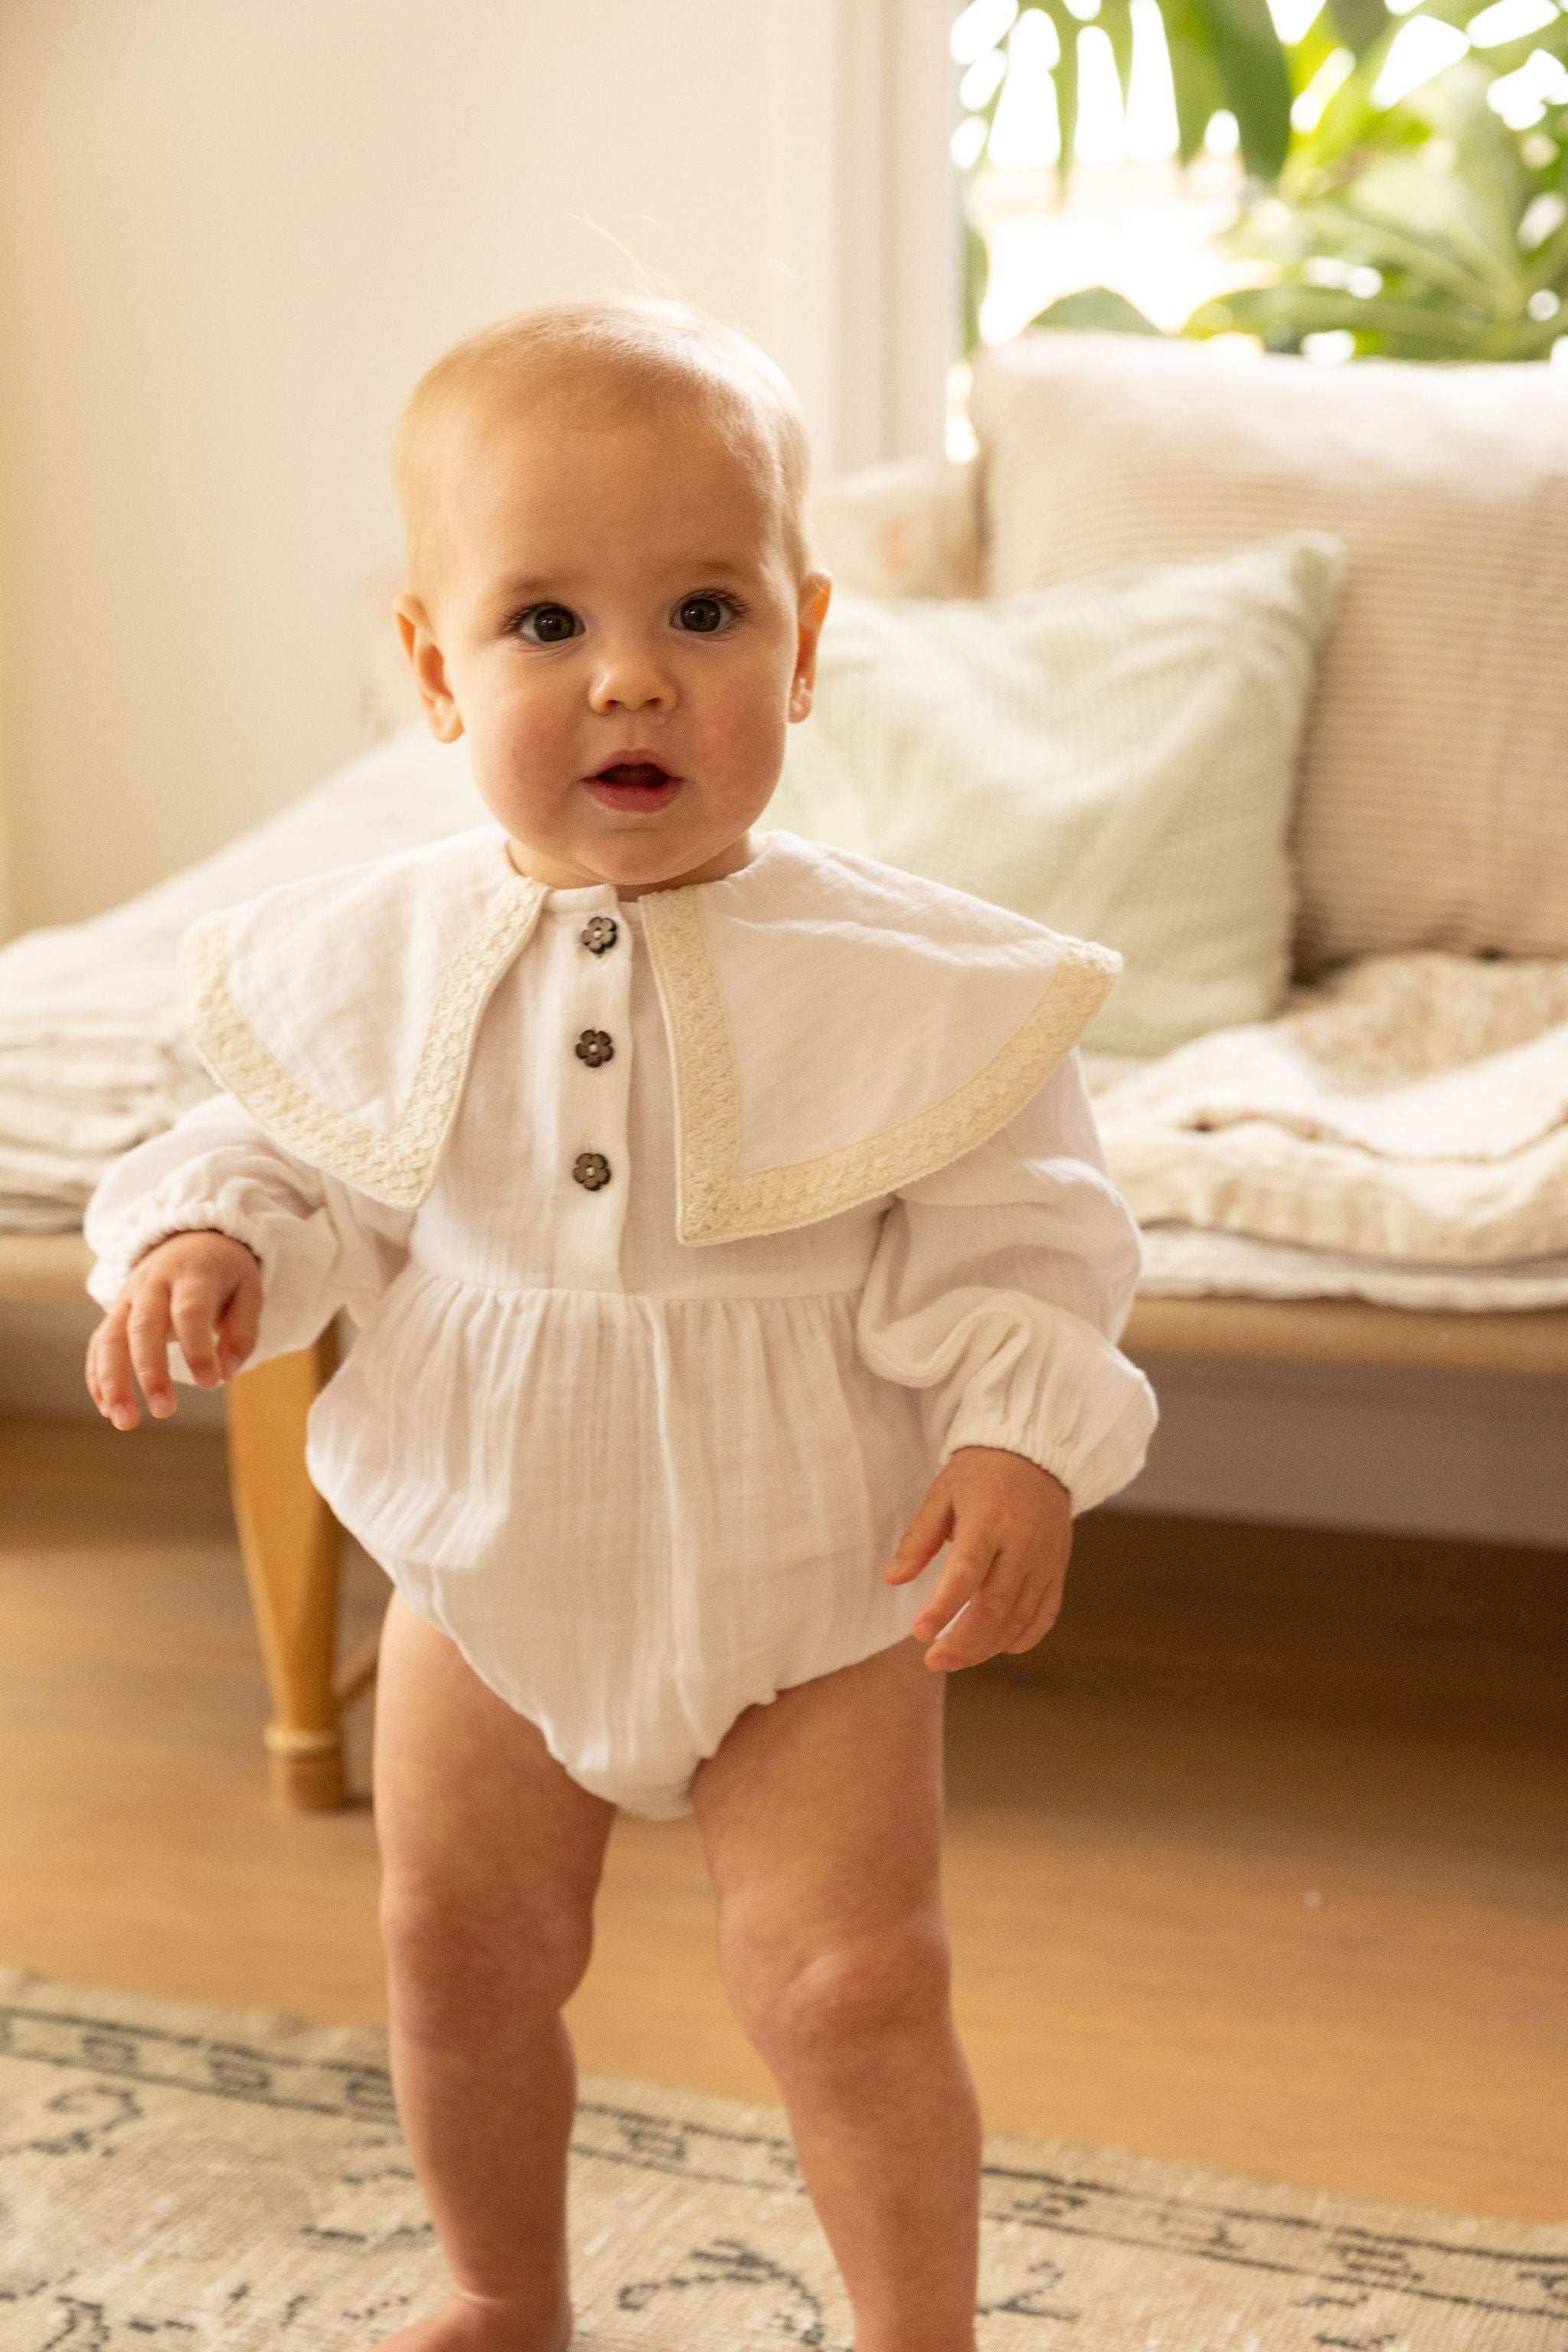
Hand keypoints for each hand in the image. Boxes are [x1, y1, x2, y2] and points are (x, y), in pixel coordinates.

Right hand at [86, 1230, 262, 1428]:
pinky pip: (99, 1345)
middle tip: (165, 1411)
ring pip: (111, 1339)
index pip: (190, 1311)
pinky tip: (107, 1410)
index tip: (210, 1383)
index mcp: (193, 1273)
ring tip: (124, 1422)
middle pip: (143, 1327)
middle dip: (151, 1372)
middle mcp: (153, 1283)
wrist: (190, 1238)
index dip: (198, 1348)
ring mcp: (128, 1298)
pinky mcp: (115, 1313)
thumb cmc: (224, 1273)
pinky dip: (98, 1377)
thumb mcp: (249, 1290)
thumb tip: (226, 1374)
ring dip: (113, 1382)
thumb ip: (242, 1331)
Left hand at [883, 1444, 1071, 1671]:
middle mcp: (1022, 1543)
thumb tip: (893, 1579)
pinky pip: (1046, 1613)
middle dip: (963, 1642)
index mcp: (988, 1521)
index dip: (943, 1608)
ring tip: (955, 1659)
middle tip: (933, 1661)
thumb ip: (918, 1540)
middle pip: (995, 1606)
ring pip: (1020, 1617)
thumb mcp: (940, 1494)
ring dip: (987, 1647)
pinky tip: (999, 1648)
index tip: (919, 1634)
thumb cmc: (979, 1474)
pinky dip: (1024, 1638)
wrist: (1034, 1453)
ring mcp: (1045, 1559)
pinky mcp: (1058, 1567)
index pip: (967, 1574)